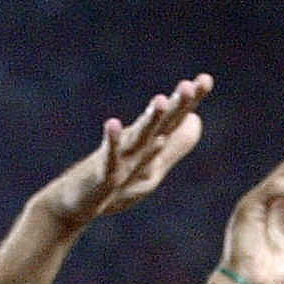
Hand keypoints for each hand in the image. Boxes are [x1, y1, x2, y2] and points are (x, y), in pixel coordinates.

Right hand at [41, 77, 212, 230]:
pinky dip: (111, 142)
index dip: (190, 101)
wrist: (77, 203)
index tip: (206, 79)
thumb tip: (196, 119)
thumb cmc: (115, 185)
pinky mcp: (103, 175)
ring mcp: (119, 159)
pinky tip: (112, 124)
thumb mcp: (153, 168)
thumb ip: (175, 145)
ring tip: (159, 101)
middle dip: (174, 106)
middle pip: (160, 124)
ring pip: (138, 138)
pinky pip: (108, 158)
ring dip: (149, 120)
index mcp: (150, 145)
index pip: (174, 120)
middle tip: (188, 85)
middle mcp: (136, 146)